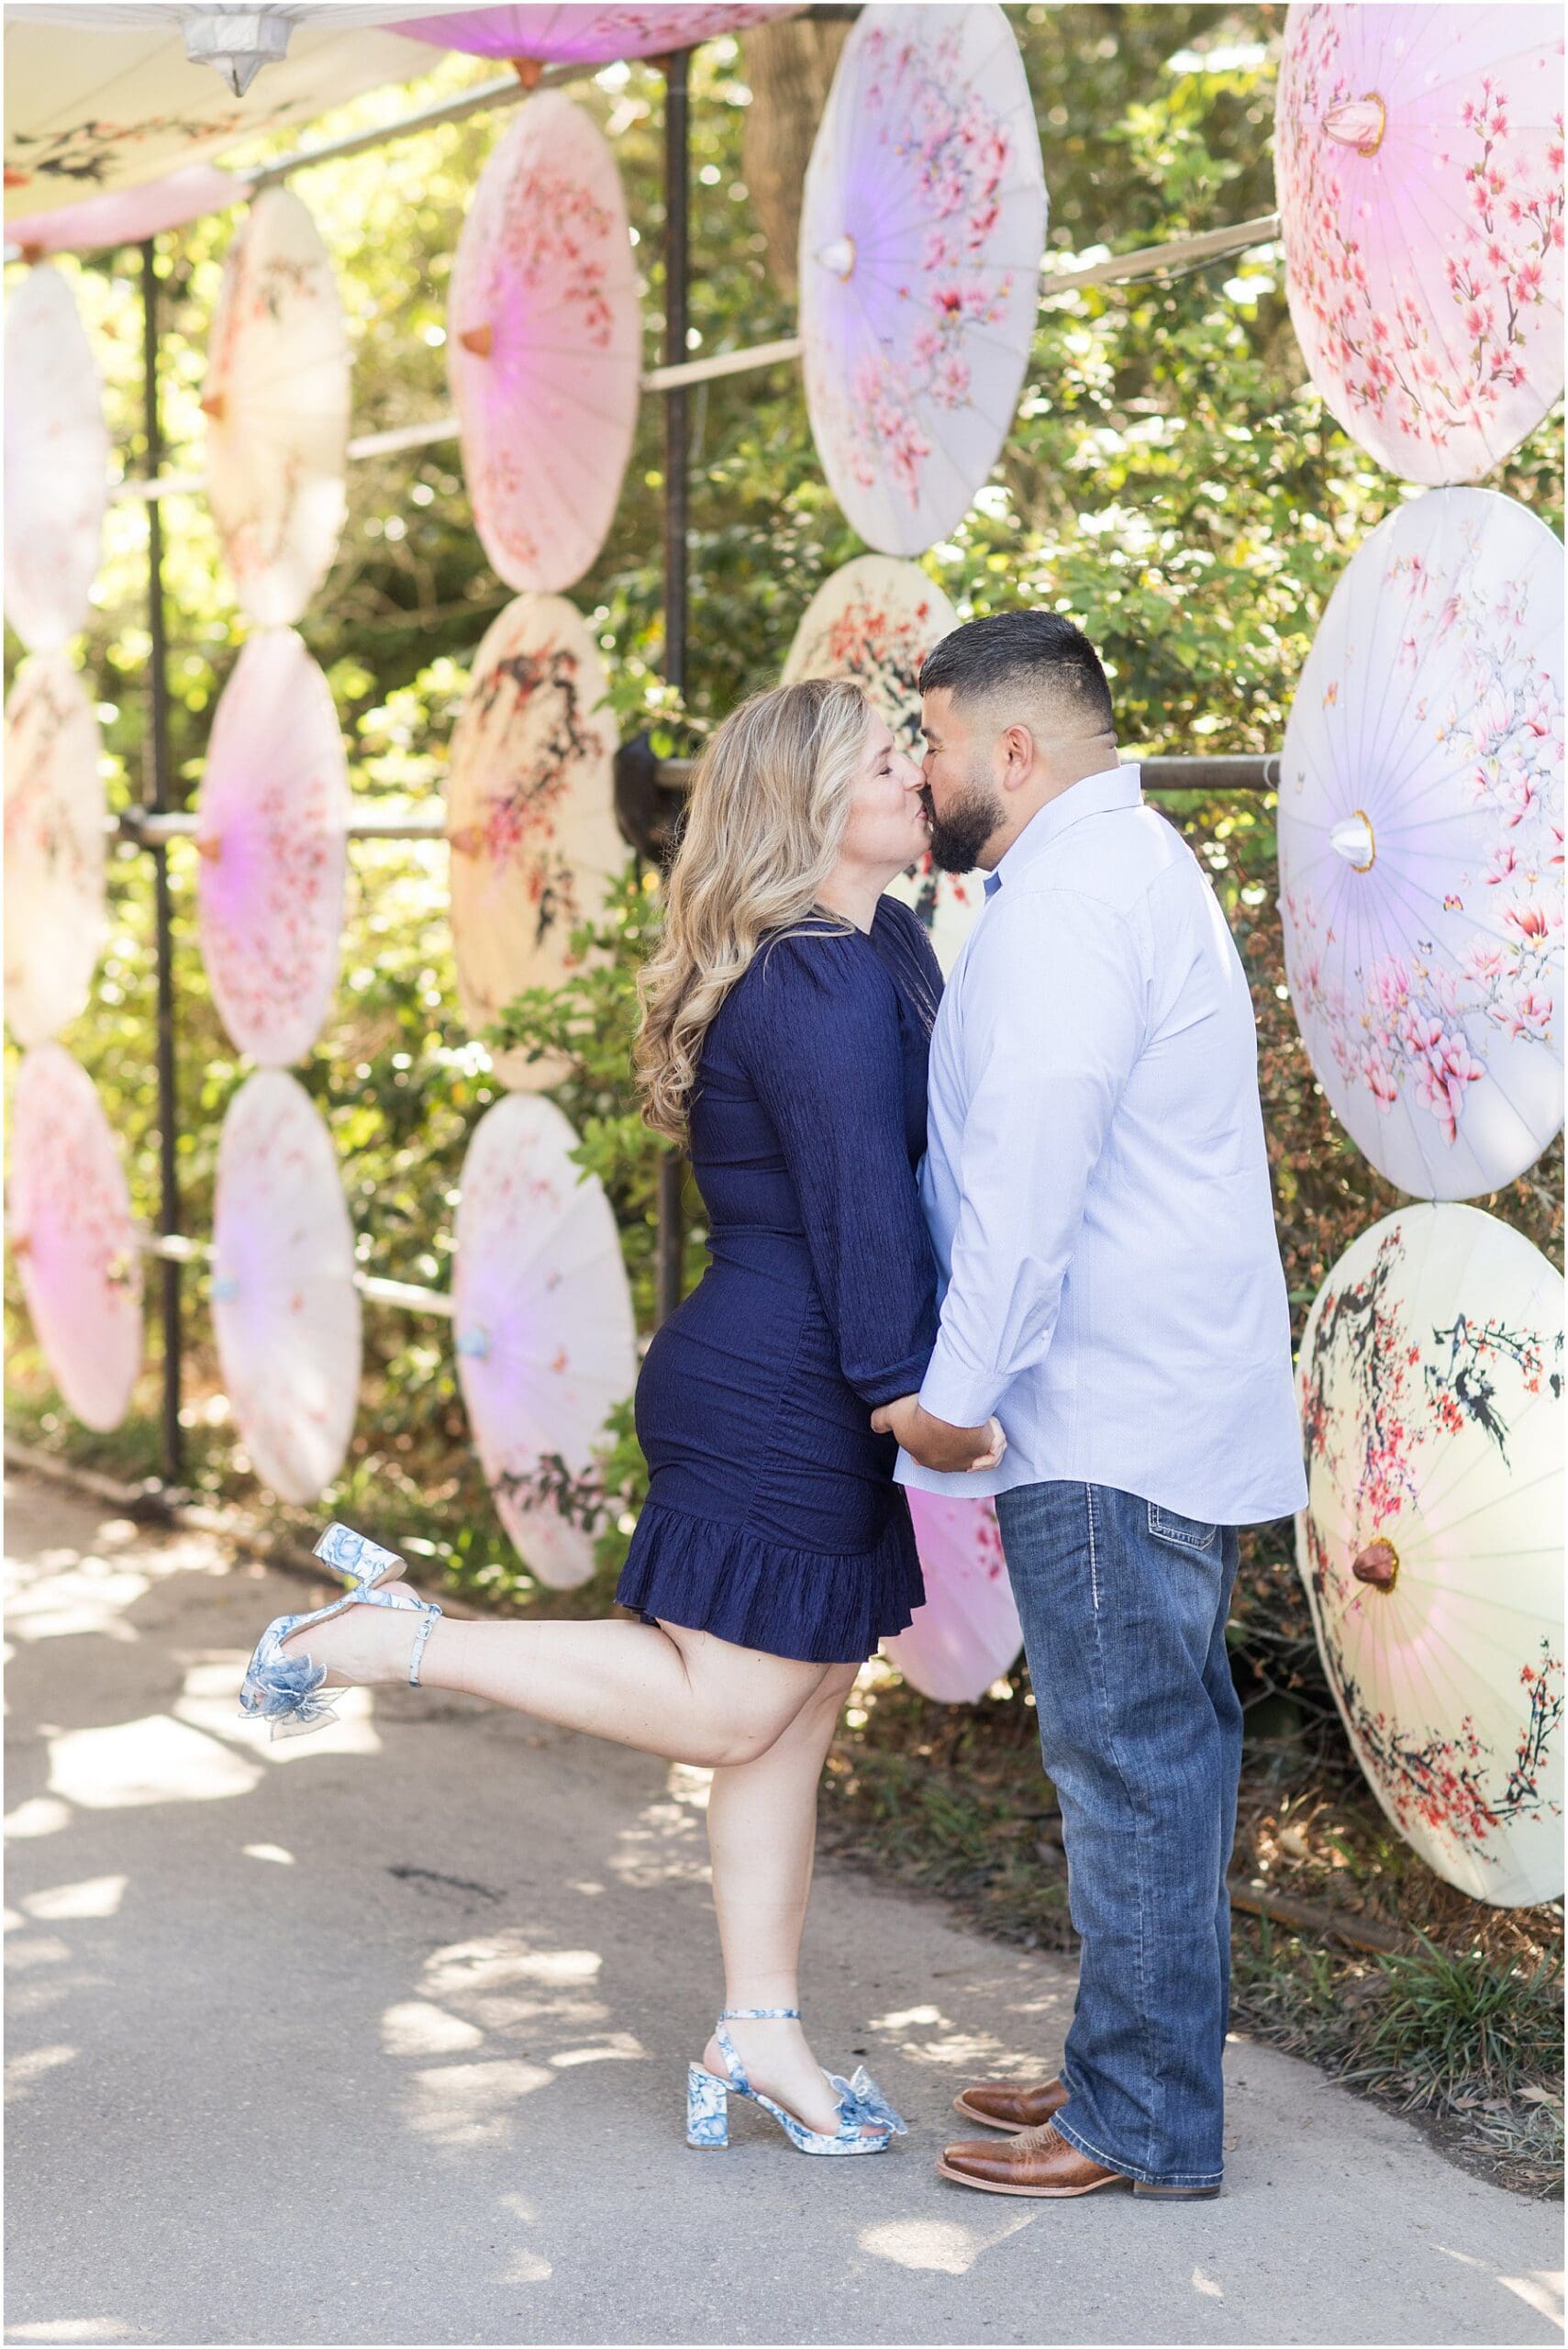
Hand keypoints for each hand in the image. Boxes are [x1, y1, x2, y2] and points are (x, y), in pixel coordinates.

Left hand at [870, 1396, 1006, 1474]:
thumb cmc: (920, 1415)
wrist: (949, 1415)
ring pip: (975, 1454)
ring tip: (979, 1427)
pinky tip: (993, 1438)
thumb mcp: (892, 1414)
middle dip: (953, 1443)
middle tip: (957, 1425)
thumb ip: (879, 1421)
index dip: (925, 1447)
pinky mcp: (988, 1451)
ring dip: (977, 1444)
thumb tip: (874, 1425)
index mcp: (925, 1457)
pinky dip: (995, 1449)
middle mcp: (948, 1464)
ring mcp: (969, 1459)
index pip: (923, 1456)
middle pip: (951, 1455)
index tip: (929, 1434)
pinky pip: (994, 1455)